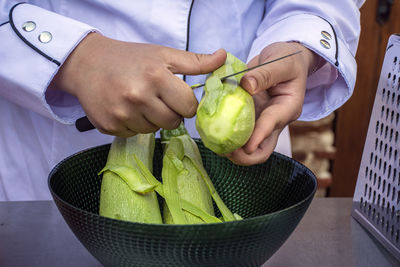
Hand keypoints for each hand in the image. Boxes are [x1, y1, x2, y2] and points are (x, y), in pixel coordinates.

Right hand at [49, 33, 225, 136]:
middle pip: (173, 122)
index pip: (188, 107)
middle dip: (171, 112)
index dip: (186, 103)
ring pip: (154, 130)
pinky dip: (135, 124)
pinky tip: (126, 108)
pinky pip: (135, 134)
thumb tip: (223, 58)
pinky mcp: (109, 126)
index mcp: (155, 77)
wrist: (87, 63)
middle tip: (158, 97)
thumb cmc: (129, 58)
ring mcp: (121, 114)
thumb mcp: (163, 54)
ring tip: (140, 100)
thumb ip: (195, 61)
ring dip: (152, 119)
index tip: (178, 96)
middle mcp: (137, 97)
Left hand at [225, 42, 319, 164]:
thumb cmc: (288, 59)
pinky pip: (236, 133)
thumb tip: (247, 85)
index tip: (246, 146)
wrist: (284, 59)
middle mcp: (274, 121)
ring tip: (213, 142)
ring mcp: (260, 122)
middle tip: (225, 150)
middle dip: (243, 156)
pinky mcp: (248, 118)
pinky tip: (210, 129)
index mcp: (287, 108)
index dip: (258, 137)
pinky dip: (223, 135)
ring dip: (230, 149)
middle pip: (261, 150)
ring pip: (246, 147)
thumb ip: (265, 73)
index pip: (272, 126)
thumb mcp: (282, 62)